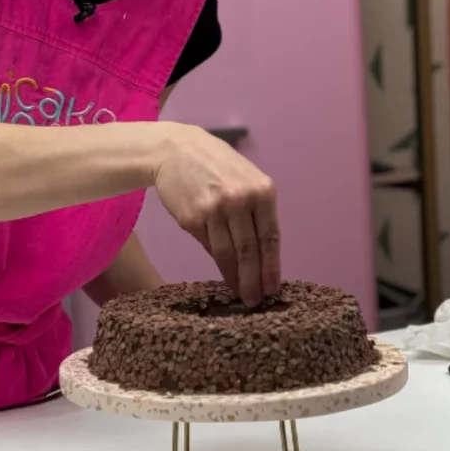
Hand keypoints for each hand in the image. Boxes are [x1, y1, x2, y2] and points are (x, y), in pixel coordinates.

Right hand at [152, 124, 280, 306]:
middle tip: (255, 300)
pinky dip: (216, 260)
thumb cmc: (216, 165)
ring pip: (227, 253)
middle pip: (250, 250)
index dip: (272, 267)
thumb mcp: (245, 179)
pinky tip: (222, 270)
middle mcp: (240, 200)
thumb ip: (256, 211)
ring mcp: (214, 210)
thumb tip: (260, 254)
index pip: (270, 238)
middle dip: (254, 280)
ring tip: (240, 293)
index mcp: (261, 191)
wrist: (176, 150)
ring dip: (235, 277)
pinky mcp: (192, 218)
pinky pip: (208, 246)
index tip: (273, 289)